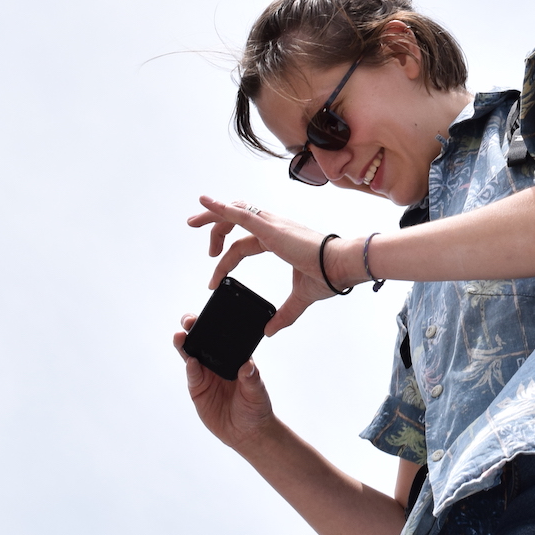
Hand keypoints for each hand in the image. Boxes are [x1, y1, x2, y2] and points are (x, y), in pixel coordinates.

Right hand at [173, 315, 278, 451]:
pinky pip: (193, 376)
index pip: (224, 337)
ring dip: (185, 345)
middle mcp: (218, 363)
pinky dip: (190, 368)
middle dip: (195, 329)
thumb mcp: (257, 393)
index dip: (216, 325)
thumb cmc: (256, 408)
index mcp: (235, 357)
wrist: (247, 433)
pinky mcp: (198, 390)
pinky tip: (190, 361)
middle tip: (189, 320)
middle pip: (204, 342)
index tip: (211, 314)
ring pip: (192, 355)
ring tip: (180, 336)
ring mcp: (206, 375)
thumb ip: (252, 379)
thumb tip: (248, 365)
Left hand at [187, 195, 346, 333]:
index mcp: (280, 239)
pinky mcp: (270, 228)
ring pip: (235, 213)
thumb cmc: (329, 274)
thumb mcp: (301, 297)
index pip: (244, 245)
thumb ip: (284, 314)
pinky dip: (221, 208)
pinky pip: (240, 214)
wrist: (343, 265)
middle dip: (215, 227)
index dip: (227, 260)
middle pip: (237, 220)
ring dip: (212, 215)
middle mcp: (274, 227)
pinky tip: (206, 204)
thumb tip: (270, 330)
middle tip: (197, 236)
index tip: (215, 280)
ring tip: (192, 221)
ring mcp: (272, 225)